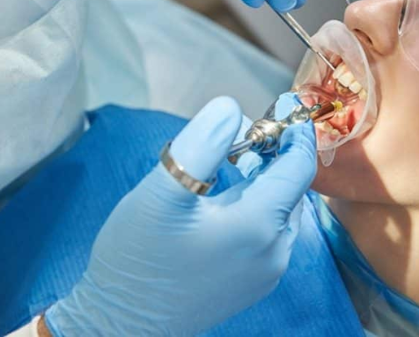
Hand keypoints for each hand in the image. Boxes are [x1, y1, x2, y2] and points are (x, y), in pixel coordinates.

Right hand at [45, 96, 316, 335]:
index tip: (285, 104)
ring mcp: (266, 270)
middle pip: (290, 185)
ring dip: (264, 175)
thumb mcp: (163, 190)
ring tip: (234, 154)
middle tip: (244, 128)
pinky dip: (257, 199)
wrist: (120, 324)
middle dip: (274, 150)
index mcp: (261, 225)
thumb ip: (201, 143)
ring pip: (278, 206)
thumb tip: (231, 108)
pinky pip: (267, 227)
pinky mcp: (252, 280)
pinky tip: (227, 192)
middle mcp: (275, 250)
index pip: (299, 166)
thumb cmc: (138, 256)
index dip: (295, 131)